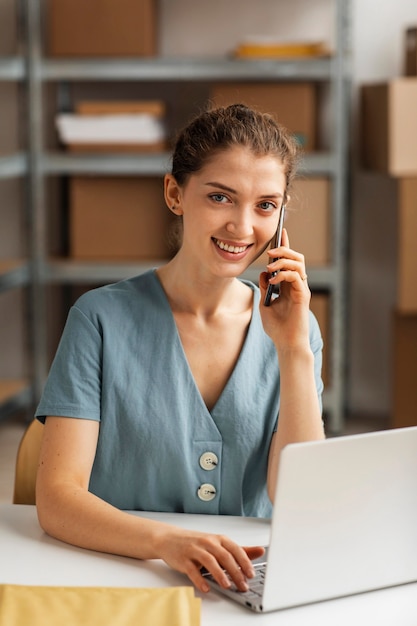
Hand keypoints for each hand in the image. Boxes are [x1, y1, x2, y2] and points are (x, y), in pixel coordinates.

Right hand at [156, 527, 264, 592]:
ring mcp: (195, 550)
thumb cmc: (197, 543)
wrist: (170, 539)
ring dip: (220, 575)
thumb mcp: (219, 544)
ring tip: (227, 586)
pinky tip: (206, 588)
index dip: (245, 562)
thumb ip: (239, 550)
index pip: (235, 549)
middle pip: (225, 556)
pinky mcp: (183, 560)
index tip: (251, 574)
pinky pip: (192, 570)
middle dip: (235, 572)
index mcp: (218, 539)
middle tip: (243, 585)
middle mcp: (208, 543)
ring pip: (210, 562)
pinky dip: (200, 580)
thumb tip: (260, 551)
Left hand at [259, 228, 310, 350]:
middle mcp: (297, 284)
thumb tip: (264, 272)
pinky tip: (273, 281)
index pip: (288, 261)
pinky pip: (296, 277)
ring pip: (298, 263)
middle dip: (284, 249)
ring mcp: (301, 289)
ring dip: (283, 260)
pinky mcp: (303, 295)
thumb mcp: (264, 304)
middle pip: (296, 257)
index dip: (285, 246)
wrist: (286, 343)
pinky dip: (284, 274)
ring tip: (270, 265)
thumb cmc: (277, 328)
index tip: (280, 232)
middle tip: (269, 251)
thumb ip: (265, 287)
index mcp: (288, 285)